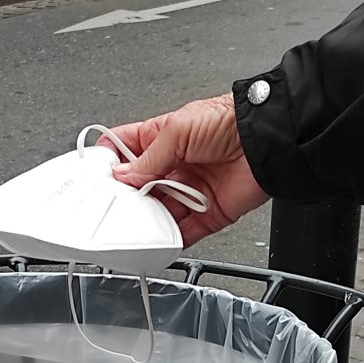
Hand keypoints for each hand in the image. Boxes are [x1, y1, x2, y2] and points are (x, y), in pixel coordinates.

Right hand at [101, 93, 269, 245]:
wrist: (268, 140)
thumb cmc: (229, 121)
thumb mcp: (178, 130)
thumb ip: (148, 156)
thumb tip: (122, 175)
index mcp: (163, 138)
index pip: (124, 151)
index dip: (109, 163)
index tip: (96, 178)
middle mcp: (174, 166)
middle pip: (139, 188)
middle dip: (125, 198)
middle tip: (113, 207)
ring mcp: (190, 191)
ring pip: (159, 213)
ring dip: (147, 221)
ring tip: (135, 226)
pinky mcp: (208, 213)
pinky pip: (185, 232)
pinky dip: (171, 240)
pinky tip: (159, 241)